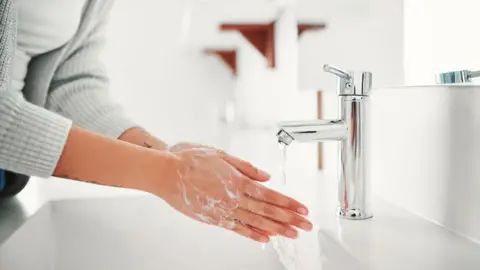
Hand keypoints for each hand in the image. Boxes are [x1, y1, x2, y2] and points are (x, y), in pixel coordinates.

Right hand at [159, 144, 311, 242]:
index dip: (288, 203)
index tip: (302, 209)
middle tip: (306, 226)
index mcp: (238, 181)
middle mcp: (234, 197)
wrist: (165, 173)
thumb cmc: (190, 160)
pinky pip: (237, 229)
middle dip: (289, 219)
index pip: (270, 195)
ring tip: (292, 235)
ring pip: (255, 222)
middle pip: (267, 210)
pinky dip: (252, 234)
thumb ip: (246, 167)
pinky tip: (265, 239)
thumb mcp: (221, 155)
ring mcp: (223, 210)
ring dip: (276, 229)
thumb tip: (266, 177)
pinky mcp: (213, 218)